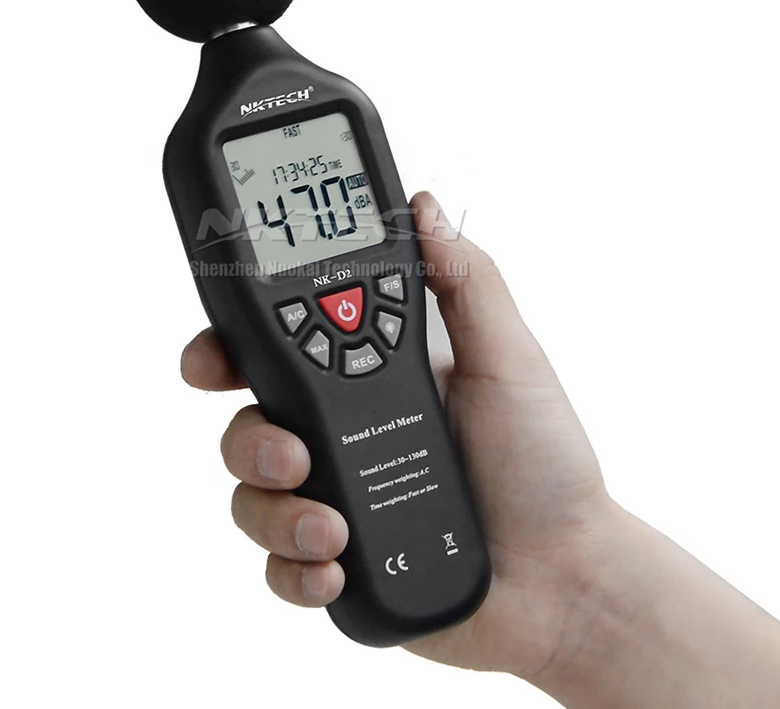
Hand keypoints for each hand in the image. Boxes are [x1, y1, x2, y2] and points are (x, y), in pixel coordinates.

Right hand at [180, 190, 613, 675]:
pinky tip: (335, 566)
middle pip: (246, 420)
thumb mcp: (508, 357)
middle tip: (289, 452)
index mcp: (370, 375)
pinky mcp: (336, 562)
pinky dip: (293, 568)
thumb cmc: (544, 461)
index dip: (230, 348)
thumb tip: (423, 204)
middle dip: (246, 437)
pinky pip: (278, 565)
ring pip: (250, 495)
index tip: (214, 358)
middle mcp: (341, 433)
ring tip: (333, 525)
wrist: (566, 575)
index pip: (279, 347)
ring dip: (273, 509)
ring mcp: (335, 498)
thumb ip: (464, 280)